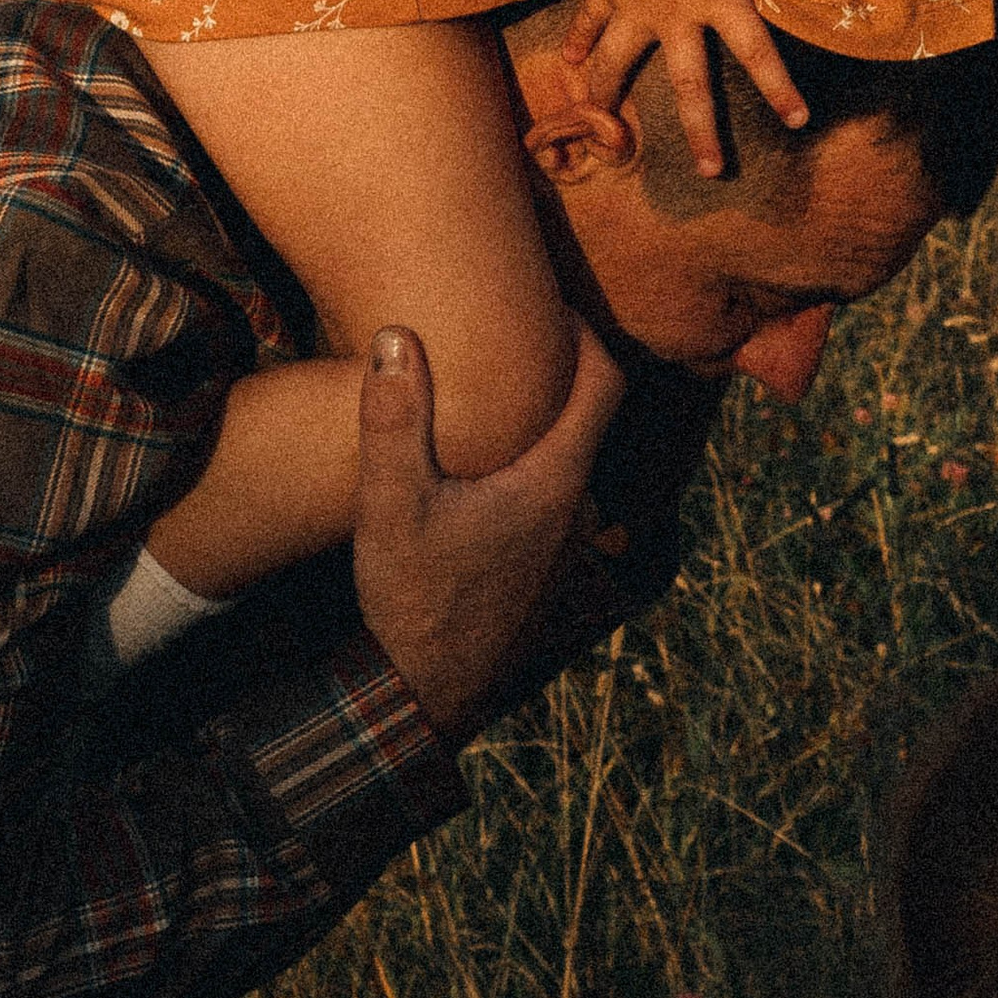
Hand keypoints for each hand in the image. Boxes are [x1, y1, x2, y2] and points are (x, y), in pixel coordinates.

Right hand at [353, 323, 627, 734]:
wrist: (426, 693)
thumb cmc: (414, 597)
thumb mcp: (392, 505)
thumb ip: (396, 419)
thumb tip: (396, 336)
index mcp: (556, 481)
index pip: (606, 383)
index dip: (585, 333)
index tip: (547, 304)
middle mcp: (578, 508)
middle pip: (590, 417)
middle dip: (560, 372)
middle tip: (516, 332)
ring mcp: (568, 542)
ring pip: (570, 460)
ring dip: (543, 424)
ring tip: (495, 391)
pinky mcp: (547, 567)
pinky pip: (554, 496)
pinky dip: (532, 465)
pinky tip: (483, 465)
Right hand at [555, 0, 834, 177]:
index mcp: (717, 1)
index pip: (757, 53)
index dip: (778, 88)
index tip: (797, 121)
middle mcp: (676, 17)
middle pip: (689, 86)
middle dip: (699, 130)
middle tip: (710, 172)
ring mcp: (635, 8)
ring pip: (620, 64)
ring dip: (612, 97)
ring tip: (606, 131)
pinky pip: (588, 19)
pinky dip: (576, 38)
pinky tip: (566, 64)